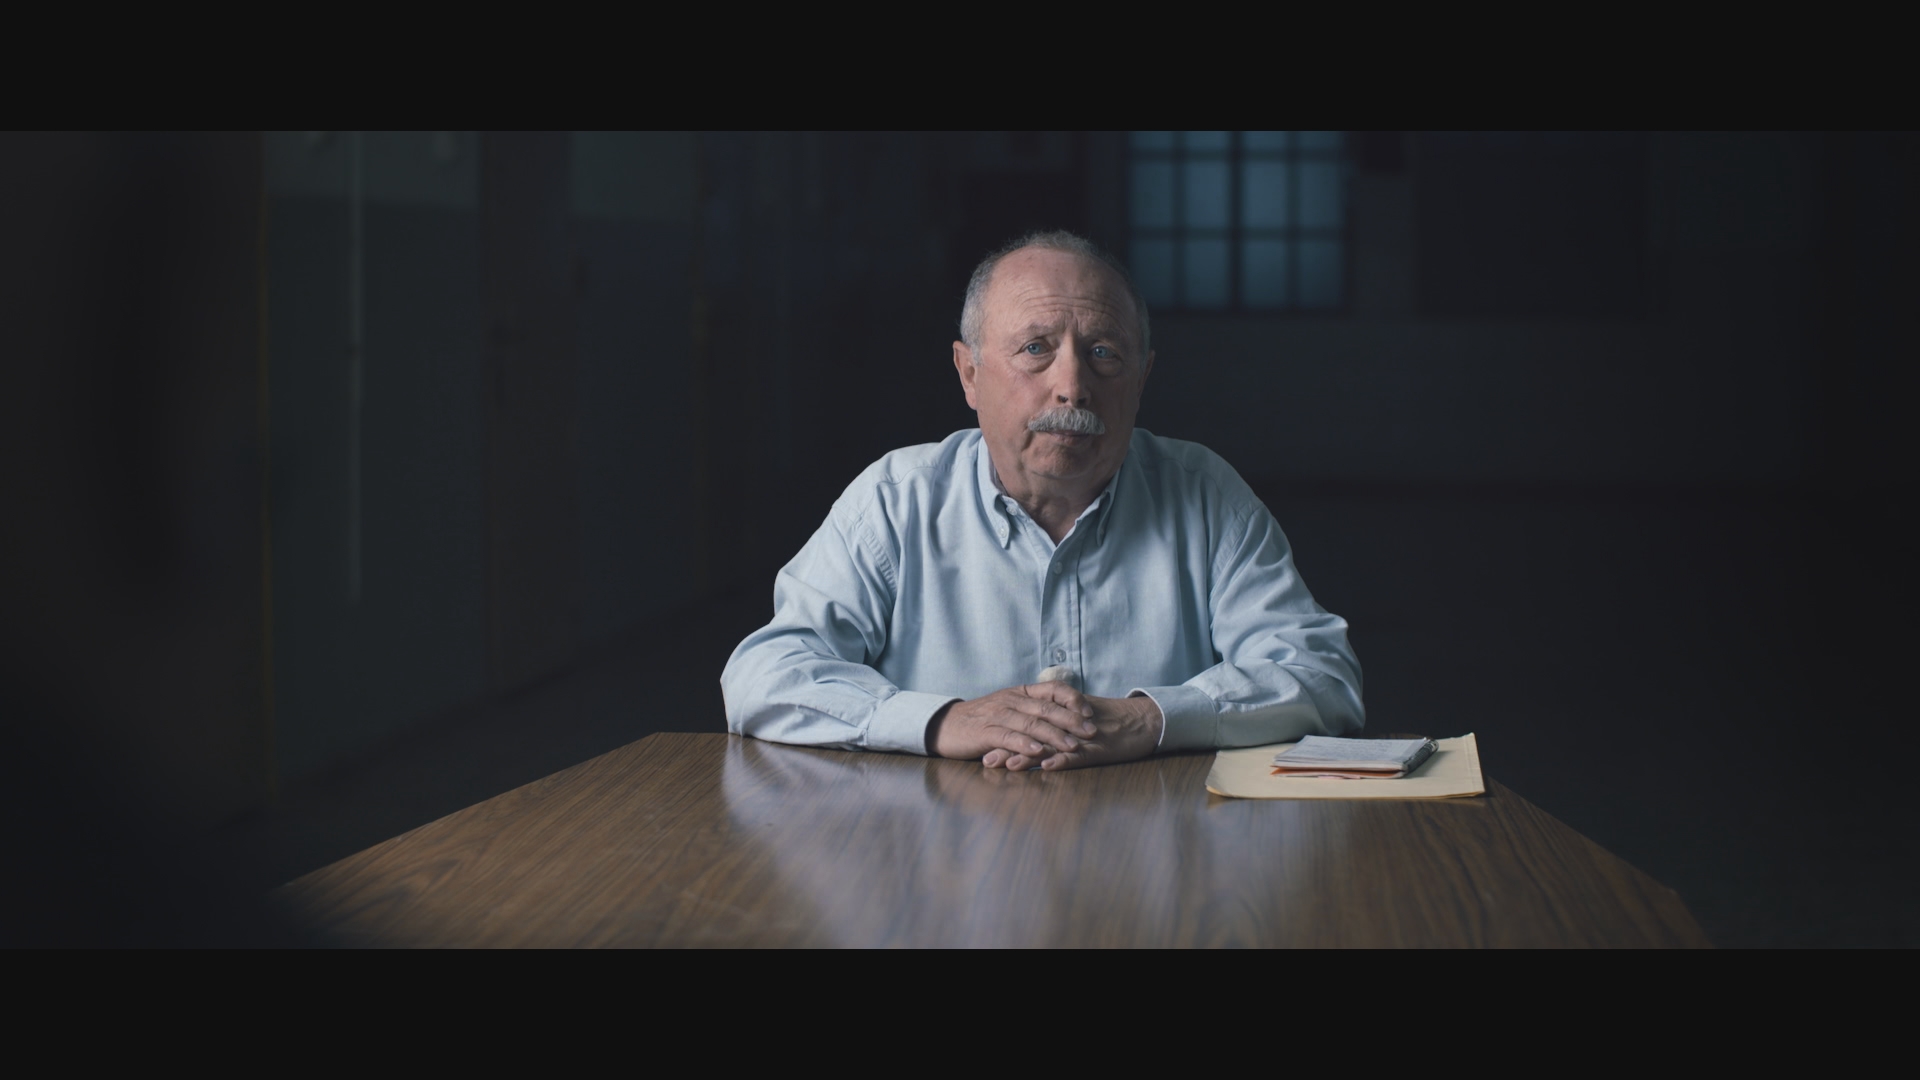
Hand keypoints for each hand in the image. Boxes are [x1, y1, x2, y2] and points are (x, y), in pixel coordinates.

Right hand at [927, 683, 1099, 762]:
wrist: (946, 725)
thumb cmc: (983, 720)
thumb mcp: (1010, 709)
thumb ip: (1034, 711)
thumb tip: (1067, 717)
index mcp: (1021, 693)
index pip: (1053, 689)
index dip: (1073, 699)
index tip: (1089, 712)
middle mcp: (1012, 701)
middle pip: (1046, 707)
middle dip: (1071, 720)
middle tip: (1091, 731)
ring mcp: (998, 716)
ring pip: (1031, 723)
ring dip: (1054, 734)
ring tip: (1072, 746)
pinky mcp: (985, 732)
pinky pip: (1008, 737)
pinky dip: (1024, 743)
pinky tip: (1038, 751)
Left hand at [982, 694, 1162, 771]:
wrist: (1143, 721)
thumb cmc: (1110, 723)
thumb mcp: (1079, 722)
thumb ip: (1057, 727)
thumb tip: (1031, 739)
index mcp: (1061, 718)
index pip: (1029, 726)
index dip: (1007, 736)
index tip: (985, 746)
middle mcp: (1068, 726)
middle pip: (1033, 736)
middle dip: (1009, 747)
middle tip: (987, 759)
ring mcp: (1082, 738)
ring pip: (1051, 746)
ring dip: (1028, 756)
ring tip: (1008, 765)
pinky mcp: (1099, 749)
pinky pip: (1079, 756)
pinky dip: (1063, 761)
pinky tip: (1048, 767)